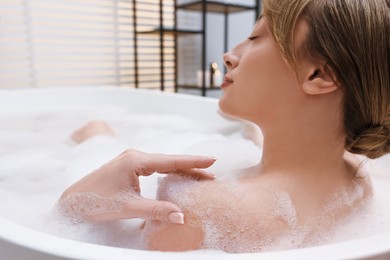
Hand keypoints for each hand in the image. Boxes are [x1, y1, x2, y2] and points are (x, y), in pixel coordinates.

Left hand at [59, 149, 215, 223]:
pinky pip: (154, 166)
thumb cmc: (96, 201)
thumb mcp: (128, 207)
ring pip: (162, 162)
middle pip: (169, 160)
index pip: (171, 161)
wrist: (73, 200)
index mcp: (135, 161)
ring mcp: (131, 159)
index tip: (212, 159)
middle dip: (191, 165)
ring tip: (200, 174)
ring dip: (180, 168)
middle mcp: (134, 155)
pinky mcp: (128, 166)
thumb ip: (155, 211)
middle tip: (212, 171)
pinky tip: (176, 175)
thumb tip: (181, 216)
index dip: (193, 161)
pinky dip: (168, 171)